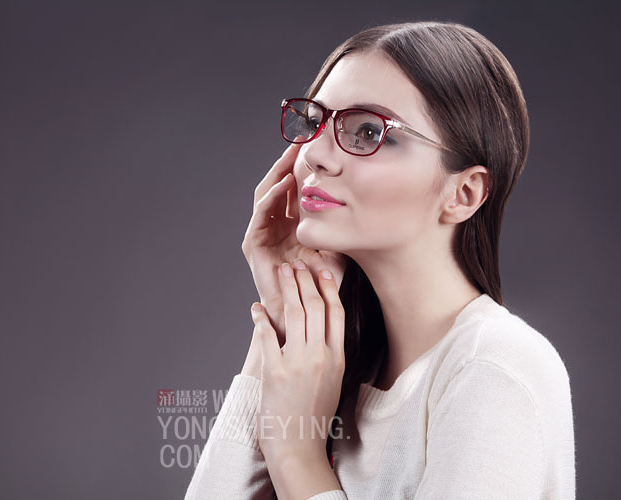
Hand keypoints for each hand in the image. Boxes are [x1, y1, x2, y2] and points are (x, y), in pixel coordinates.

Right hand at [241, 143, 346, 352]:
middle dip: (288, 161)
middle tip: (302, 138)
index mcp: (292, 222)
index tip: (318, 144)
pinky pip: (261, 213)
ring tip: (293, 153)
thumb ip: (343, 226)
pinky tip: (286, 182)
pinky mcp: (254, 244)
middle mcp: (275, 224)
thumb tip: (366, 202)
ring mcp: (263, 233)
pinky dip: (272, 196)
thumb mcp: (338, 245)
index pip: (295, 187)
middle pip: (279, 184)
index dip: (303, 166)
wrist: (303, 311)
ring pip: (267, 193)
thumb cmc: (322, 282)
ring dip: (279, 172)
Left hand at [249, 260, 345, 467]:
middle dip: (304, 280)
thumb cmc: (314, 415)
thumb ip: (329, 353)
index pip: (336, 313)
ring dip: (286, 289)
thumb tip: (320, 328)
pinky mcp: (275, 371)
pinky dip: (259, 318)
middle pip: (315, 306)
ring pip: (293, 314)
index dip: (327, 287)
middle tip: (297, 264)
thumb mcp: (332, 381)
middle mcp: (320, 356)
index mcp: (337, 358)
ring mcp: (298, 363)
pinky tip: (255, 308)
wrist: (298, 446)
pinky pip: (266, 335)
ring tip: (281, 273)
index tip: (321, 270)